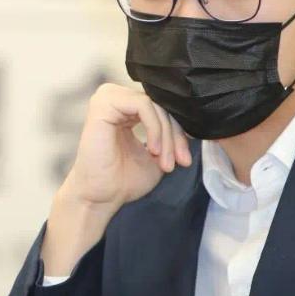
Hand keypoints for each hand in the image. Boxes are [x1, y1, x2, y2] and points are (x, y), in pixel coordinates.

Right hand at [41, 84, 191, 276]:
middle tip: (180, 162)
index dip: (178, 133)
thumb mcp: (157, 154)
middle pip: (160, 106)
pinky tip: (153, 150)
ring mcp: (108, 98)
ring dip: (166, 135)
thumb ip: (170, 136)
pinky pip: (143, 104)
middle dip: (175, 136)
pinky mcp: (103, 104)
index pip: (161, 109)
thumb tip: (193, 125)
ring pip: (154, 105)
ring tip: (165, 162)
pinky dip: (154, 128)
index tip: (185, 161)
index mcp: (125, 108)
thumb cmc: (123, 179)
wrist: (101, 197)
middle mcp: (116, 98)